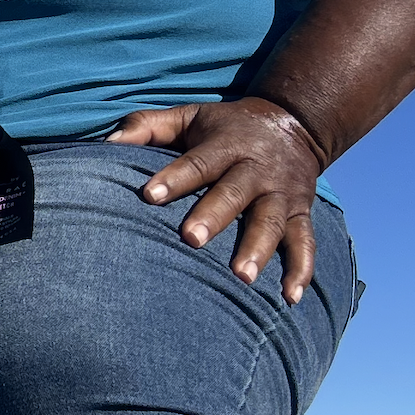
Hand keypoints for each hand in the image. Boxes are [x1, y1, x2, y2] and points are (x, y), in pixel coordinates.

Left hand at [106, 99, 329, 303]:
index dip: (174, 178)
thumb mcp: (189, 116)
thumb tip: (108, 142)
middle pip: (234, 194)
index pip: (197, 162)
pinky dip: (301, 270)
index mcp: (225, 146)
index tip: (149, 195)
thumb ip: (148, 126)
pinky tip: (290, 298)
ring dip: (258, 249)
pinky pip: (306, 243)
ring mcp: (282, 194)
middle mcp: (256, 170)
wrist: (295, 122)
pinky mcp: (301, 214)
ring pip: (271, 222)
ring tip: (242, 278)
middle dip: (214, 216)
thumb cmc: (225, 127)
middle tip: (191, 240)